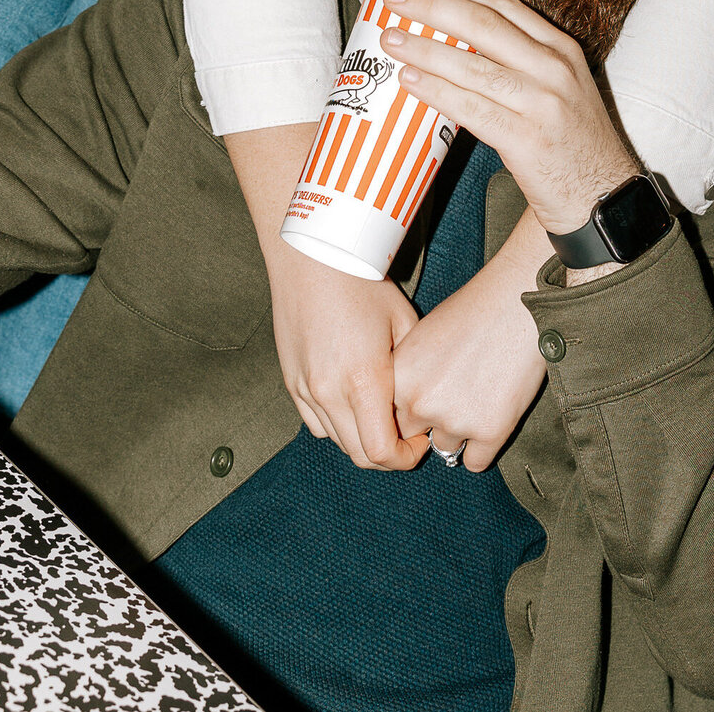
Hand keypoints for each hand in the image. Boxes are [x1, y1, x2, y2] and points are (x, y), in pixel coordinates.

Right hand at [265, 241, 429, 470]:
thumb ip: (413, 371)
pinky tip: (351, 400)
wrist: (312, 255)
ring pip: (337, 440)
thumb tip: (422, 402)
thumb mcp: (403, 322)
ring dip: (362, 438)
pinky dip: (336, 423)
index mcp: (363, 380)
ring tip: (380, 414)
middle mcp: (329, 392)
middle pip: (360, 455)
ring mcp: (305, 389)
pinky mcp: (290, 381)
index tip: (420, 442)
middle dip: (389, 453)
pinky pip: (315, 422)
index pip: (383, 452)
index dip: (406, 457)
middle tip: (406, 434)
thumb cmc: (362, 282)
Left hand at [380, 0, 638, 234]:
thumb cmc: (573, 142)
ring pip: (472, 65)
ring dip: (425, 49)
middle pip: (483, 24)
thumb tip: (456, 43)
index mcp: (562, 49)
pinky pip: (471, 108)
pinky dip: (437, 91)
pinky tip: (412, 81)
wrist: (604, 196)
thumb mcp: (560, 87)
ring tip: (392, 41)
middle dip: (433, 7)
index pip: (505, 7)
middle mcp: (554, 68)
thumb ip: (521, 62)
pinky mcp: (527, 138)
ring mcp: (542, 103)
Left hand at [392, 208, 551, 471]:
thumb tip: (405, 412)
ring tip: (479, 395)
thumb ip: (408, 377)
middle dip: (431, 423)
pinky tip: (492, 414)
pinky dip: (483, 446)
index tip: (427, 397)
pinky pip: (475, 462)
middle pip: (415, 436)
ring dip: (460, 432)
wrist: (516, 302)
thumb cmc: (471, 312)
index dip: (409, 409)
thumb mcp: (421, 338)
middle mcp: (420, 403)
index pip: (390, 417)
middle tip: (456, 396)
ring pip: (446, 448)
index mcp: (398, 378)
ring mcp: (454, 420)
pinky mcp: (490, 431)